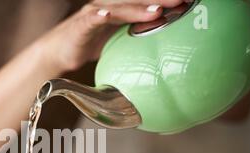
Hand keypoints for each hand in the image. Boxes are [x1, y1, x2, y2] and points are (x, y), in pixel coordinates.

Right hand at [40, 0, 183, 72]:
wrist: (60, 50)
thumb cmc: (90, 43)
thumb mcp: (118, 39)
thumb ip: (137, 35)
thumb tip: (163, 43)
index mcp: (122, 8)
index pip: (146, 1)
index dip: (165, 0)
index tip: (189, 2)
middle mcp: (110, 5)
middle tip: (181, 1)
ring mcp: (95, 12)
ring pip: (119, 7)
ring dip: (137, 8)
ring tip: (156, 11)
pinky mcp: (81, 24)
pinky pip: (92, 19)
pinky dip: (100, 15)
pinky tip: (108, 15)